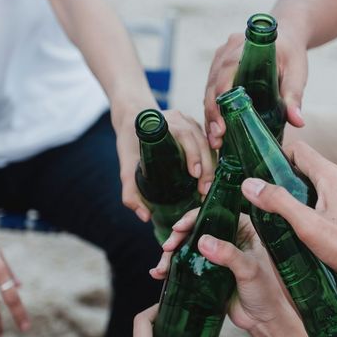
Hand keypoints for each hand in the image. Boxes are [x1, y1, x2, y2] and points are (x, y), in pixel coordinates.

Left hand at [116, 107, 215, 221]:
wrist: (133, 119)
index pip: (184, 136)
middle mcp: (180, 120)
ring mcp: (190, 122)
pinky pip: (208, 143)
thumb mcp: (126, 166)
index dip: (192, 154)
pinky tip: (211, 176)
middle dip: (205, 166)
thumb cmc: (129, 142)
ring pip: (207, 142)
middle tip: (204, 190)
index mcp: (163, 124)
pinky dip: (211, 159)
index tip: (194, 174)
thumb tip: (145, 216)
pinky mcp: (196, 127)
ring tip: (208, 187)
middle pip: (200, 141)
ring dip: (211, 165)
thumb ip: (130, 192)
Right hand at [151, 209, 294, 332]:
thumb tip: (202, 241)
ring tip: (160, 269)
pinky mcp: (208, 272)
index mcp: (244, 229)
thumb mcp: (249, 270)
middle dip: (177, 238)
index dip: (194, 218)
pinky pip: (186, 265)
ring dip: (171, 255)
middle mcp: (229, 238)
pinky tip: (159, 274)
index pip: (215, 214)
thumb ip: (228, 254)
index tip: (178, 228)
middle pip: (197, 229)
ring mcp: (217, 255)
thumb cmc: (267, 292)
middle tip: (167, 248)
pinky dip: (172, 268)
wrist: (264, 320)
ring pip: (188, 247)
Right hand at [203, 28, 308, 149]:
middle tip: (217, 139)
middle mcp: (226, 52)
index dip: (221, 100)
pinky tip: (218, 130)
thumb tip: (298, 122)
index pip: (225, 73)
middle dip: (212, 114)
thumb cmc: (292, 53)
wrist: (286, 36)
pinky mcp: (219, 69)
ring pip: (208, 90)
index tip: (222, 124)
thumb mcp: (296, 73)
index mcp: (243, 48)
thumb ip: (294, 96)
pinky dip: (213, 110)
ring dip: (210, 116)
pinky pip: (211, 90)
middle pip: (212, 86)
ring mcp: (219, 60)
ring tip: (216, 141)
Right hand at [235, 141, 336, 288]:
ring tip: (273, 211)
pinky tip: (296, 224)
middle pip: (302, 164)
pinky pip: (320, 196)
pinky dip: (305, 203)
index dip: (274, 157)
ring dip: (292, 192)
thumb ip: (278, 202)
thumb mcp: (308, 225)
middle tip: (260, 195)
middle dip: (279, 176)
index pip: (296, 149)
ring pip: (311, 182)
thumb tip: (250, 184)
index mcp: (330, 175)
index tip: (257, 174)